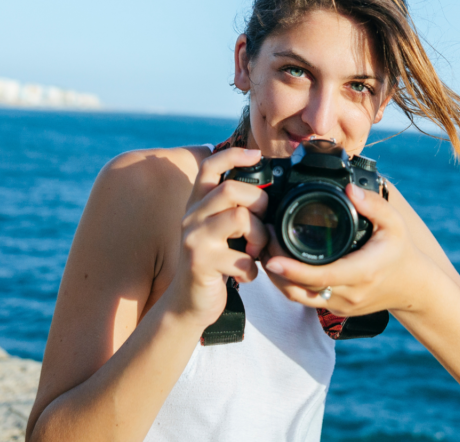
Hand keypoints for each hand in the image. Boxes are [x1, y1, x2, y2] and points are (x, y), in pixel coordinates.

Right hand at [163, 147, 269, 326]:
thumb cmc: (214, 264)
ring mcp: (194, 239)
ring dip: (259, 237)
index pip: (210, 166)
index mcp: (198, 204)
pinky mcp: (200, 263)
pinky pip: (241, 257)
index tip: (256, 155)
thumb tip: (270, 192)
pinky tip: (245, 275)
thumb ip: (235, 210)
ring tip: (257, 252)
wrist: (189, 304)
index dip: (233, 155)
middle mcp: (191, 217)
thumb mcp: (220, 231)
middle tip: (264, 224)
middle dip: (259, 203)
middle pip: (231, 189)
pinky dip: (251, 269)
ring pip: (240, 218)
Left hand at [261, 183, 431, 316]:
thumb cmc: (401, 252)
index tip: (271, 258)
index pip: (320, 277)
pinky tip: (281, 264)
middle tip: (263, 243)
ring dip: (278, 279)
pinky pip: (306, 299)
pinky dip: (290, 283)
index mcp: (361, 272)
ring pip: (298, 297)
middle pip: (300, 289)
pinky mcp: (335, 310)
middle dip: (275, 270)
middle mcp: (348, 293)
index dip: (292, 269)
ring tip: (267, 251)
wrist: (413, 287)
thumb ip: (373, 204)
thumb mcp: (394, 223)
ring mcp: (340, 305)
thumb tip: (350, 188)